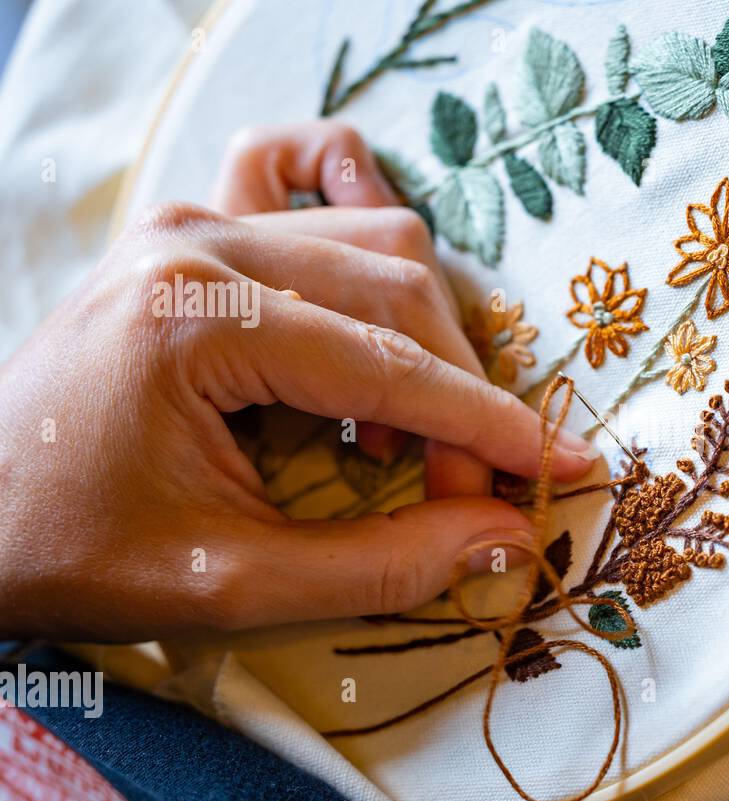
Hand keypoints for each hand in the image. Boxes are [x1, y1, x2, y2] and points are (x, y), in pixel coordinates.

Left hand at [0, 124, 591, 642]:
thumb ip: (384, 564)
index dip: (490, 427)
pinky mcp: (193, 232)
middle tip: (462, 495)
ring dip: (421, 342)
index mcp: (196, 315)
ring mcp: (194, 222)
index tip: (563, 469)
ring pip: (375, 244)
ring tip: (399, 437)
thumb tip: (508, 538)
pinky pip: (313, 199)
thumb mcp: (232, 582)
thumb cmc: (74, 549)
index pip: (392, 364)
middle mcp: (200, 240)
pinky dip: (366, 255)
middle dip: (455, 399)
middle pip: (398, 290)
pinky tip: (367, 323)